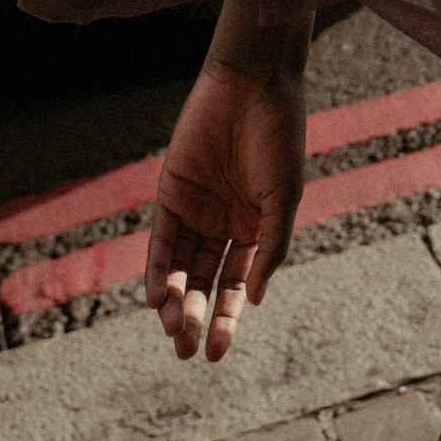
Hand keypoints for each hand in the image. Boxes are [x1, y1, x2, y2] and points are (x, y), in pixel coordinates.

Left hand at [146, 59, 307, 361]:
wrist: (253, 86)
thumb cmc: (279, 137)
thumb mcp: (283, 198)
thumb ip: (270, 248)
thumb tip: (256, 299)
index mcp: (256, 228)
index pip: (237, 284)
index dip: (229, 319)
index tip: (219, 353)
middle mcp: (223, 225)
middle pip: (205, 283)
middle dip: (198, 319)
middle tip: (189, 353)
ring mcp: (196, 211)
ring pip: (181, 268)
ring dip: (176, 301)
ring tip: (175, 331)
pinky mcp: (171, 194)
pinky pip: (161, 242)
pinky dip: (158, 271)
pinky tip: (158, 299)